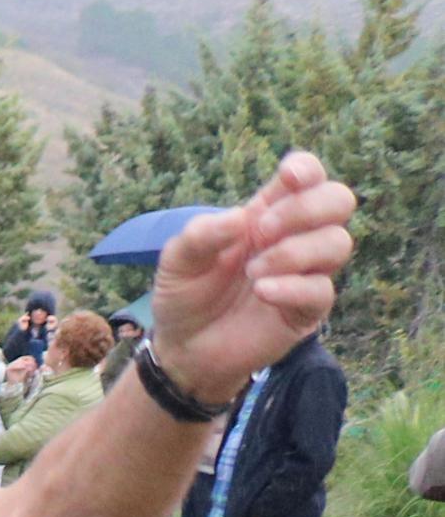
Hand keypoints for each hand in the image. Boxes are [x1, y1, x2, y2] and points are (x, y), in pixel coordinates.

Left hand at [146, 150, 355, 397]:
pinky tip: (263, 290)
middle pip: (338, 201)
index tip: (289, 177)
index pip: (307, 177)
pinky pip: (322, 290)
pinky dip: (293, 287)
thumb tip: (239, 218)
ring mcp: (306, 273)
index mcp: (267, 214)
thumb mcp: (177, 261)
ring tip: (253, 272)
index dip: (307, 169)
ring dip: (295, 251)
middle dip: (306, 208)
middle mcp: (294, 237)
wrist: (183, 348)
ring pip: (339, 242)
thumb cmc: (186, 294)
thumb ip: (200, 235)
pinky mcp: (306, 309)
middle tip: (261, 232)